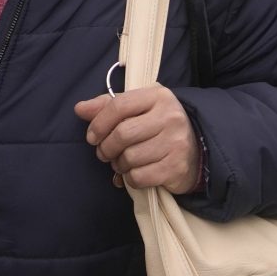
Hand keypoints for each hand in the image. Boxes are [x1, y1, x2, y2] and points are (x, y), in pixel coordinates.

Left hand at [73, 86, 201, 193]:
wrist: (196, 149)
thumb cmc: (158, 125)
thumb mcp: (137, 108)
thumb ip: (107, 106)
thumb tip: (80, 109)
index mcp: (158, 96)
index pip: (119, 106)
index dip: (99, 123)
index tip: (92, 136)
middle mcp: (170, 117)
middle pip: (122, 134)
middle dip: (106, 148)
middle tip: (105, 153)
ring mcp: (175, 143)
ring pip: (129, 157)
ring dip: (118, 164)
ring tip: (121, 162)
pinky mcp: (176, 167)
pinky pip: (139, 177)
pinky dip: (130, 178)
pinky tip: (134, 173)